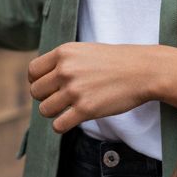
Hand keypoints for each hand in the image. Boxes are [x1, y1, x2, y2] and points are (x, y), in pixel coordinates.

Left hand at [28, 42, 155, 132]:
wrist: (143, 70)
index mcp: (64, 52)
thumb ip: (64, 61)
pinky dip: (62, 126)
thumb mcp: (85, 51)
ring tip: (67, 109)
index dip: (37, 81)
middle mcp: (66, 70)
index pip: (33, 71)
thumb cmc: (116, 61)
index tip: (49, 86)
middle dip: (46, 98)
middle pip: (36, 92)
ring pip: (45, 110)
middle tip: (62, 99)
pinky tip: (72, 120)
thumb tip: (41, 78)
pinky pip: (58, 125)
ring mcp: (75, 90)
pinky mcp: (85, 109)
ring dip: (54, 113)